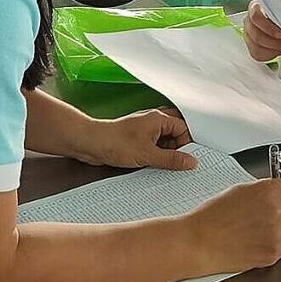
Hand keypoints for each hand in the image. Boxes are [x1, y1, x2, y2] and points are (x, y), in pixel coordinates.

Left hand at [79, 108, 196, 170]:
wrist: (91, 143)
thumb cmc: (115, 143)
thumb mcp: (148, 155)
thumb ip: (172, 159)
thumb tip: (190, 162)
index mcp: (158, 118)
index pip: (183, 128)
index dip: (187, 143)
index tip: (186, 157)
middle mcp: (152, 120)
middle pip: (175, 131)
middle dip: (177, 146)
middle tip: (176, 160)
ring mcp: (144, 128)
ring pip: (164, 138)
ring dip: (166, 150)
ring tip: (162, 163)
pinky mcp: (136, 137)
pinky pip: (153, 143)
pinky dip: (156, 152)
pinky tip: (152, 162)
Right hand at [186, 176, 280, 273]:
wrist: (200, 241)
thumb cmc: (213, 216)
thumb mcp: (241, 190)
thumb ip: (266, 190)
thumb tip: (280, 192)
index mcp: (270, 192)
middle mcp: (277, 213)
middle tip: (274, 214)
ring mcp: (276, 235)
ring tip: (267, 229)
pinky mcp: (272, 254)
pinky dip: (276, 245)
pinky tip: (259, 240)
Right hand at [243, 0, 280, 61]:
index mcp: (255, 7)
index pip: (256, 17)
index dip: (268, 27)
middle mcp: (249, 21)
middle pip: (256, 36)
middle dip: (275, 43)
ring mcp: (248, 35)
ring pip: (257, 48)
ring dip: (275, 50)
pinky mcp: (251, 46)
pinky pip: (258, 55)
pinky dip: (272, 55)